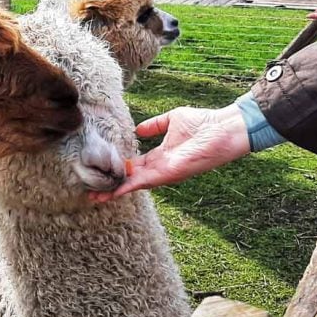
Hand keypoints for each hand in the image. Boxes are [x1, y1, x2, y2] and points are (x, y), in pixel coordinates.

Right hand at [90, 104, 251, 200]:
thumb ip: (155, 125)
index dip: (119, 170)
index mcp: (161, 156)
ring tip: (96, 197)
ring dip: (116, 191)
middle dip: (112, 186)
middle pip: (132, 180)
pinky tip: (115, 191)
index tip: (102, 173)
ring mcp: (166, 172)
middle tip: (91, 193)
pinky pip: (146, 181)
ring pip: (136, 184)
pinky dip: (129, 187)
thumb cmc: (204, 123)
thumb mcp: (172, 120)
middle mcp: (162, 168)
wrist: (225, 129)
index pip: (136, 167)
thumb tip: (137, 128)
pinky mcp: (171, 173)